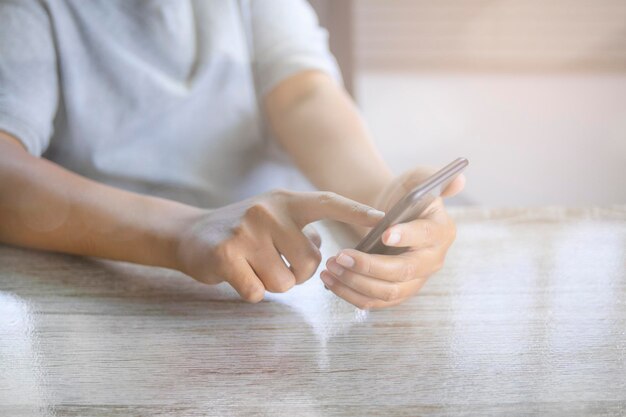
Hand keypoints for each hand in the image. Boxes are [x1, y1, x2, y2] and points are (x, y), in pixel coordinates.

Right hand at [175, 190, 384, 302]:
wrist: (190, 235)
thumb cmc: (242, 231)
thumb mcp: (273, 217)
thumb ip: (301, 228)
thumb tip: (326, 247)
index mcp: (286, 199)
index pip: (328, 202)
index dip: (356, 212)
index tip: (383, 220)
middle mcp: (268, 210)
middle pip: (310, 262)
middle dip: (298, 274)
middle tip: (275, 264)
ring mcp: (246, 231)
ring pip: (286, 282)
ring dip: (273, 284)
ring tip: (254, 266)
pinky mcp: (227, 255)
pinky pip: (258, 292)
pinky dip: (251, 292)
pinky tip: (237, 274)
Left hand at [320, 168, 465, 308]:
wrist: (390, 214)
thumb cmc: (403, 196)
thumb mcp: (416, 180)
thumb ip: (431, 177)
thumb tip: (458, 179)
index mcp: (440, 231)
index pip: (425, 236)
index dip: (406, 236)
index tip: (383, 234)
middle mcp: (432, 261)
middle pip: (403, 271)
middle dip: (370, 266)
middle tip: (341, 254)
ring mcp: (415, 281)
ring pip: (387, 292)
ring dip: (355, 282)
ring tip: (331, 267)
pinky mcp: (397, 293)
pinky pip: (374, 302)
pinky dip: (350, 295)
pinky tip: (330, 281)